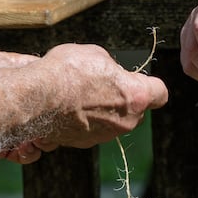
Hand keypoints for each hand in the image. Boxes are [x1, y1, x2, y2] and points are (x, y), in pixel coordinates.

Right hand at [29, 44, 167, 150]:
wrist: (37, 98)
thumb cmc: (68, 72)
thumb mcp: (96, 54)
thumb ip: (111, 68)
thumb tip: (110, 74)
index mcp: (135, 97)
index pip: (160, 93)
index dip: (151, 85)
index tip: (142, 81)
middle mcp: (125, 122)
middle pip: (136, 110)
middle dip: (124, 98)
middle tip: (103, 83)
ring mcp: (104, 136)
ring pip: (113, 121)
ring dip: (103, 109)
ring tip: (80, 93)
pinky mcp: (84, 143)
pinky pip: (92, 129)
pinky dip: (85, 119)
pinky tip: (69, 106)